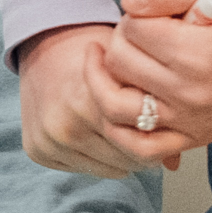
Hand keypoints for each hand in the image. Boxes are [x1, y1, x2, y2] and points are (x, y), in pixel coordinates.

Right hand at [16, 24, 166, 175]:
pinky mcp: (37, 150)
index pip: (140, 150)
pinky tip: (96, 133)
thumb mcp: (129, 71)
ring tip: (120, 128)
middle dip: (139, 148)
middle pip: (123, 162)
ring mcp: (49, 141)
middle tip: (142, 127)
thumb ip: (153, 111)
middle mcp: (65, 127)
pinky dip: (93, 157)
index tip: (158, 125)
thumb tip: (174, 163)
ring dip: (118, 155)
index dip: (156, 139)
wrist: (46, 43)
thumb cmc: (95, 52)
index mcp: (88, 104)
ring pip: (105, 169)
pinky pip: (81, 169)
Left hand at [96, 0, 211, 158]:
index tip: (149, 12)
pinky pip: (142, 148)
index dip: (134, 15)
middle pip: (121, 64)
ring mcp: (192, 120)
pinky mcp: (194, 137)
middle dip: (120, 39)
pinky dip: (118, 130)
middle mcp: (192, 93)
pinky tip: (114, 103)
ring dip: (102, 81)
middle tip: (136, 30)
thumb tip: (129, 3)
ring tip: (101, 61)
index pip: (133, 31)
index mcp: (198, 54)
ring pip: (117, 108)